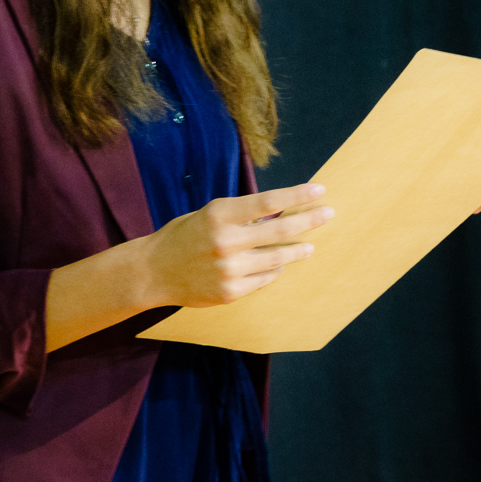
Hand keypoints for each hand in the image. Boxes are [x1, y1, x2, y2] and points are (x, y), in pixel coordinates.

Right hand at [142, 183, 333, 306]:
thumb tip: (281, 212)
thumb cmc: (184, 236)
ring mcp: (229, 269)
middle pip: (281, 230)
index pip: (269, 202)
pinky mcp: (230, 291)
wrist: (152, 272)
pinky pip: (264, 279)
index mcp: (219, 215)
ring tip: (309, 246)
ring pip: (278, 259)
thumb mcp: (210, 215)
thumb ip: (242, 215)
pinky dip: (274, 270)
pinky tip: (278, 265)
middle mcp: (226, 242)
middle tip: (328, 214)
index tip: (320, 190)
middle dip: (310, 221)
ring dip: (298, 250)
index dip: (298, 196)